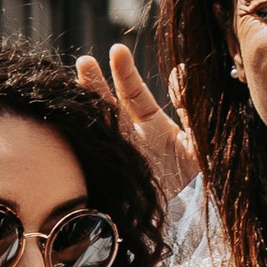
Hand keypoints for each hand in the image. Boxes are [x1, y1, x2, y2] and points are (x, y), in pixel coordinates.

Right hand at [75, 44, 196, 201]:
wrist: (185, 215)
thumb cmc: (193, 177)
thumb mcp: (198, 142)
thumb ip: (191, 111)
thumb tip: (179, 73)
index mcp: (149, 123)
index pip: (133, 91)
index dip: (124, 72)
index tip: (117, 51)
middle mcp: (127, 135)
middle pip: (104, 104)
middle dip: (93, 83)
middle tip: (84, 62)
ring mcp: (114, 153)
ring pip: (93, 125)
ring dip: (82, 106)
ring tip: (71, 86)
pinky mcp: (106, 174)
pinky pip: (88, 154)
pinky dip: (77, 139)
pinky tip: (68, 121)